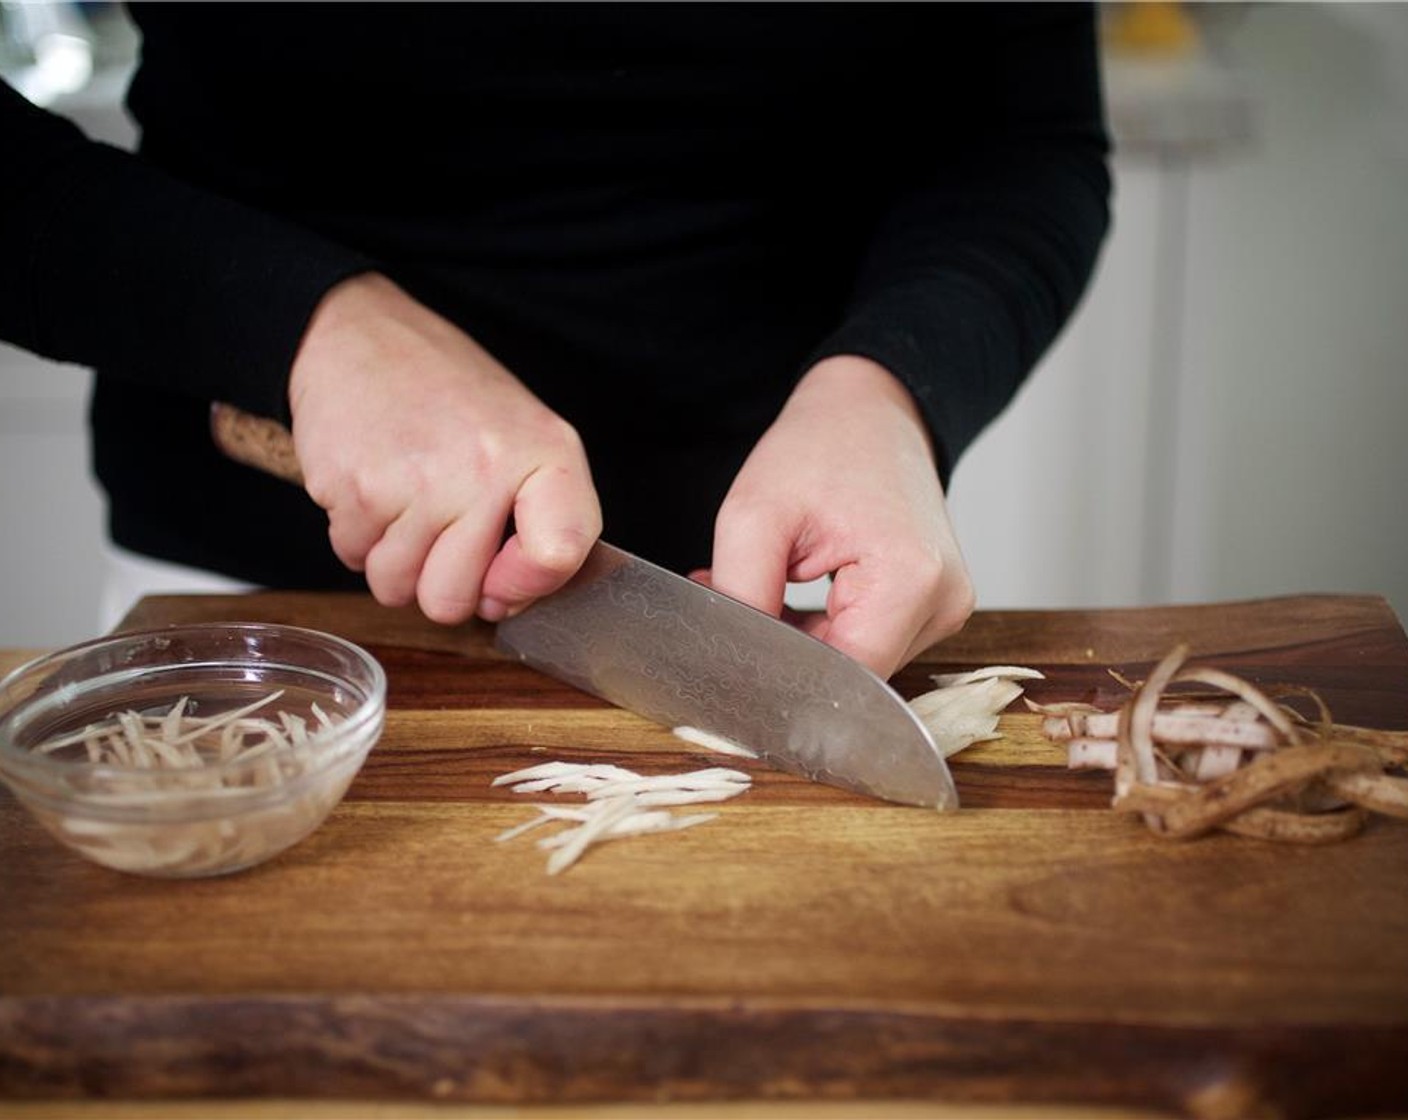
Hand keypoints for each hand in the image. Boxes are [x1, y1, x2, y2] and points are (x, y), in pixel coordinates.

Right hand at [287, 273, 600, 623]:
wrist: (359, 335)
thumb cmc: (446, 392)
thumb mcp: (522, 434)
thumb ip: (538, 518)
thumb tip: (510, 601)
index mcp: (544, 453)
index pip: (560, 554)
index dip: (526, 586)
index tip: (502, 578)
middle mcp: (485, 469)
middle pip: (455, 600)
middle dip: (437, 582)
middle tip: (436, 529)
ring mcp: (419, 483)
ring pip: (398, 589)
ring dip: (393, 560)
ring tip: (402, 500)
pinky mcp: (357, 489)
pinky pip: (353, 559)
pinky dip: (357, 535)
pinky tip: (372, 485)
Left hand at [703, 355, 973, 677]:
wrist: (872, 409)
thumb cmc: (822, 445)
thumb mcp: (755, 517)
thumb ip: (743, 597)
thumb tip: (733, 660)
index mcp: (911, 580)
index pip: (842, 677)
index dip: (782, 675)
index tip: (732, 649)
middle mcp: (943, 603)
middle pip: (851, 675)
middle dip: (786, 652)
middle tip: (732, 601)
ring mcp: (945, 607)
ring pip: (857, 664)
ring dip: (804, 641)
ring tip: (767, 582)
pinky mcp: (932, 606)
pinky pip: (869, 642)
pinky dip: (825, 628)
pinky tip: (794, 591)